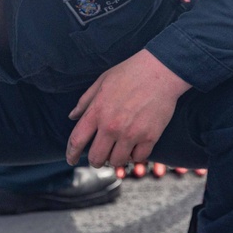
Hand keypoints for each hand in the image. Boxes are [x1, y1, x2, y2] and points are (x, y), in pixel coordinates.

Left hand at [66, 49, 191, 167]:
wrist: (161, 70)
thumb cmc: (130, 72)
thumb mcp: (102, 81)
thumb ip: (85, 101)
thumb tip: (72, 116)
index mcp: (97, 112)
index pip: (77, 140)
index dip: (71, 154)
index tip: (71, 160)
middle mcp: (111, 126)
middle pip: (96, 157)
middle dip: (95, 161)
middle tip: (99, 159)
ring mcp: (131, 133)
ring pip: (117, 161)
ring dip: (116, 159)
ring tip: (118, 153)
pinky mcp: (150, 137)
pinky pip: (138, 158)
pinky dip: (135, 156)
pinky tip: (134, 149)